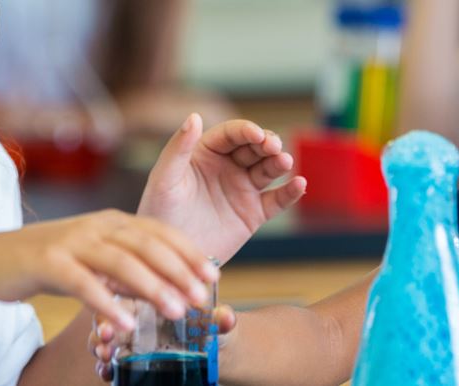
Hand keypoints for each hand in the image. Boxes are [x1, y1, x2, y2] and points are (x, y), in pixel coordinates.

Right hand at [0, 209, 219, 329]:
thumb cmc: (50, 260)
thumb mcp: (95, 258)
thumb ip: (128, 268)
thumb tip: (168, 286)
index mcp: (112, 221)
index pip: (160, 232)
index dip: (189, 252)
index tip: (214, 275)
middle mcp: (96, 226)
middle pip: (147, 245)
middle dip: (179, 270)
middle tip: (203, 297)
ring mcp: (72, 241)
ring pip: (120, 262)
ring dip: (152, 286)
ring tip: (175, 310)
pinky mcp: (47, 262)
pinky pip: (82, 283)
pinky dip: (105, 302)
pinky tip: (123, 324)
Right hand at [88, 303, 238, 380]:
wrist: (217, 350)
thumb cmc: (211, 327)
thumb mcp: (215, 321)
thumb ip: (219, 320)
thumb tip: (226, 317)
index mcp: (151, 297)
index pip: (126, 293)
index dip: (117, 302)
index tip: (113, 317)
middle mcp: (135, 317)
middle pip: (109, 318)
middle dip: (102, 329)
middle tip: (104, 340)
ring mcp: (131, 339)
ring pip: (106, 340)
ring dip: (101, 348)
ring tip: (105, 360)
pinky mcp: (132, 361)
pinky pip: (113, 363)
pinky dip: (107, 368)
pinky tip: (107, 373)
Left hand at [137, 114, 306, 261]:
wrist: (170, 258)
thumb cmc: (159, 214)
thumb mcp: (165, 179)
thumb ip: (178, 148)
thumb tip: (194, 116)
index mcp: (206, 153)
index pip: (231, 134)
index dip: (246, 130)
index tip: (256, 134)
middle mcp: (227, 167)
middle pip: (254, 148)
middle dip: (267, 143)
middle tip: (274, 147)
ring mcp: (242, 190)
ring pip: (268, 170)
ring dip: (280, 163)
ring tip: (285, 162)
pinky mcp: (254, 214)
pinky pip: (277, 200)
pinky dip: (290, 192)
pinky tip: (299, 184)